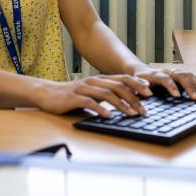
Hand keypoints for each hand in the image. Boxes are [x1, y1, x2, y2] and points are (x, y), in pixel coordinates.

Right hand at [33, 75, 153, 117]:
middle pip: (117, 86)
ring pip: (106, 94)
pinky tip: (108, 116)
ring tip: (131, 114)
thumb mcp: (90, 94)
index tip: (149, 94)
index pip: (122, 79)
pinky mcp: (73, 98)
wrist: (46, 93)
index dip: (136, 85)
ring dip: (120, 104)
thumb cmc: (70, 96)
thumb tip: (125, 103)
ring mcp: (83, 89)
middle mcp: (93, 82)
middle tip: (144, 109)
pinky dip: (100, 109)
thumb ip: (105, 96)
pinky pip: (89, 102)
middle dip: (133, 97)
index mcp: (99, 80)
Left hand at [134, 69, 195, 100]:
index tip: (177, 95)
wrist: (140, 71)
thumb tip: (146, 91)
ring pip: (188, 75)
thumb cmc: (137, 80)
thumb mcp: (134, 84)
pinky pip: (193, 76)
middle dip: (189, 87)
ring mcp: (174, 72)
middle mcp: (167, 71)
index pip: (166, 79)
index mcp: (155, 75)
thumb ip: (139, 87)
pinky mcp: (180, 74)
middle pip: (181, 76)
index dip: (172, 86)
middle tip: (195, 98)